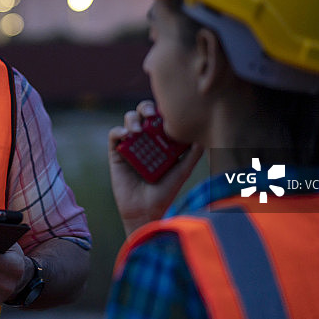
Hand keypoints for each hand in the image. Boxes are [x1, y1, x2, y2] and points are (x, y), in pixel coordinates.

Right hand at [108, 100, 202, 235]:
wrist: (146, 211)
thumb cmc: (166, 192)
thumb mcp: (182, 171)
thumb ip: (192, 154)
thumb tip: (203, 136)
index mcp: (162, 140)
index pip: (162, 117)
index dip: (163, 110)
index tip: (168, 112)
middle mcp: (146, 139)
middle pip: (144, 113)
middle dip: (146, 108)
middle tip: (151, 115)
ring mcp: (131, 144)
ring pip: (129, 120)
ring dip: (132, 119)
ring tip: (137, 130)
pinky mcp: (116, 153)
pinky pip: (115, 135)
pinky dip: (119, 131)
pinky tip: (127, 136)